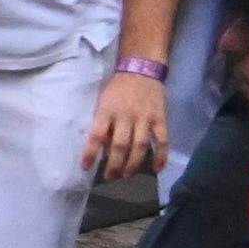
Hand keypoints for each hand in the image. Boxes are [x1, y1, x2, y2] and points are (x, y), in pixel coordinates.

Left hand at [85, 67, 169, 186]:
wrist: (141, 69)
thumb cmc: (118, 89)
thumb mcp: (103, 102)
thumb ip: (103, 123)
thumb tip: (104, 147)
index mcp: (107, 112)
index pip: (96, 136)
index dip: (90, 153)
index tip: (86, 167)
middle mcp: (125, 116)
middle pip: (119, 146)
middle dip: (114, 165)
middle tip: (110, 177)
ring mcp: (144, 118)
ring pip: (139, 146)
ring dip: (133, 164)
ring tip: (126, 175)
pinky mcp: (160, 119)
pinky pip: (162, 140)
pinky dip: (161, 156)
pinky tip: (157, 169)